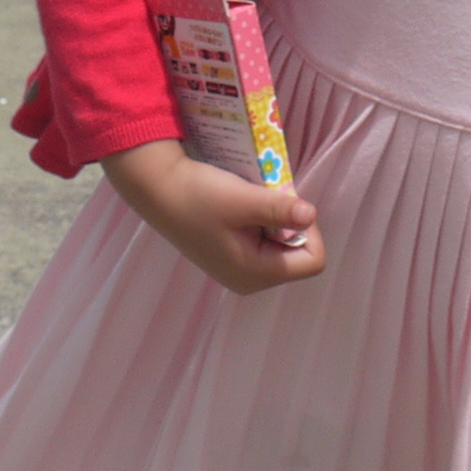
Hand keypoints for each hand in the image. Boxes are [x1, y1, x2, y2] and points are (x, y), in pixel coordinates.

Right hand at [102, 138, 321, 295]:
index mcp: (256, 274)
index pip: (312, 261)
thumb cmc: (198, 195)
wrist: (157, 189)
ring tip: (249, 203)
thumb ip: (280, 209)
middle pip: (298, 255)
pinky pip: (264, 243)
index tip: (285, 204)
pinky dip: (260, 222)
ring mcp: (240, 271)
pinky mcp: (231, 257)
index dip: (308, 230)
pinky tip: (240, 207)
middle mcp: (250, 280)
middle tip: (263, 201)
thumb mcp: (242, 199)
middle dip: (290, 224)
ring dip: (275, 220)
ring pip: (281, 246)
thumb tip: (311, 214)